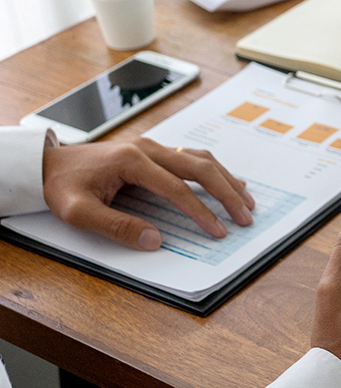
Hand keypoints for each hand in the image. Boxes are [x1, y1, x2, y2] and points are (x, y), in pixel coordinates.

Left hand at [42, 137, 254, 250]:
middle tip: (245, 216)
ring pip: (201, 159)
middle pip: (199, 167)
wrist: (49, 163)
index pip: (176, 188)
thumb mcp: (77, 212)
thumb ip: (116, 227)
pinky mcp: (155, 152)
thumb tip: (154, 240)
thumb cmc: (62, 186)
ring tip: (246, 201)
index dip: (200, 211)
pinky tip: (231, 182)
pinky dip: (216, 171)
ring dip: (227, 180)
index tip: (218, 231)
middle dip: (226, 193)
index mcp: (131, 160)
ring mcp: (153, 147)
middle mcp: (147, 148)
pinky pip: (193, 157)